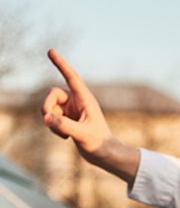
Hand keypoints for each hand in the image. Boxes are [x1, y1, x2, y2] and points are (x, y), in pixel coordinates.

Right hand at [41, 49, 139, 182]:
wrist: (104, 155)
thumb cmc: (99, 144)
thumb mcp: (82, 135)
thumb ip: (64, 126)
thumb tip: (46, 118)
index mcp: (85, 99)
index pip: (71, 77)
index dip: (61, 64)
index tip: (51, 51)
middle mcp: (77, 101)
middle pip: (52, 94)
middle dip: (46, 107)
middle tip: (49, 121)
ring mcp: (71, 109)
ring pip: (49, 107)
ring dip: (51, 121)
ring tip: (64, 135)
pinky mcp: (66, 118)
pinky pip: (50, 117)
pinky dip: (53, 127)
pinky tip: (65, 138)